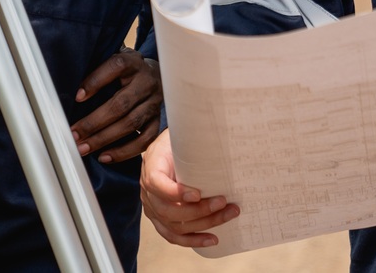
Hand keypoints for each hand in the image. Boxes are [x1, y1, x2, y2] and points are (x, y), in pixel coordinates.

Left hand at [71, 50, 162, 163]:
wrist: (156, 75)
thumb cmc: (125, 71)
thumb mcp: (113, 60)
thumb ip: (96, 68)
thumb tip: (66, 88)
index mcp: (133, 62)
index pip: (116, 66)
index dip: (96, 81)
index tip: (77, 97)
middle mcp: (146, 82)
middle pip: (121, 104)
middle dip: (94, 122)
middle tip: (74, 134)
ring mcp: (154, 102)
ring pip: (131, 123)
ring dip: (104, 139)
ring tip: (83, 148)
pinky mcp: (157, 120)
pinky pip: (144, 140)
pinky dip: (124, 151)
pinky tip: (104, 156)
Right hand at [140, 133, 238, 247]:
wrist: (168, 148)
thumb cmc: (178, 141)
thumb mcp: (181, 135)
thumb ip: (192, 139)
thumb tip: (220, 139)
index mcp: (151, 167)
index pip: (156, 184)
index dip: (175, 192)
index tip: (197, 194)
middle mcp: (148, 192)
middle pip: (168, 210)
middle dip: (199, 210)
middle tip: (224, 202)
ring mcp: (153, 209)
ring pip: (175, 226)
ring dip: (204, 224)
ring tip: (228, 214)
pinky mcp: (161, 220)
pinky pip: (174, 236)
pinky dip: (194, 240)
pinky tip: (212, 239)